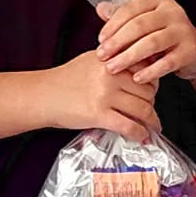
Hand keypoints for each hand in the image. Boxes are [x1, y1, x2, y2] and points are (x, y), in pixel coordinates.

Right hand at [45, 50, 161, 141]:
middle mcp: (110, 75)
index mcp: (111, 59)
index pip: (145, 70)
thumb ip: (115, 63)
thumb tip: (140, 73)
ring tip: (152, 126)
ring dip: (151, 121)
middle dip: (151, 104)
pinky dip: (139, 134)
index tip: (152, 93)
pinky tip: (141, 137)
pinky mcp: (99, 114)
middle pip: (148, 91)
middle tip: (150, 112)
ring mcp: (105, 95)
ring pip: (142, 109)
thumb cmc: (65, 80)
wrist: (43, 95)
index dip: (152, 84)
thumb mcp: (92, 61)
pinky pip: (129, 126)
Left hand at [95, 0, 195, 85]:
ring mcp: (183, 31)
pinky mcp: (190, 50)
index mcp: (158, 0)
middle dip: (118, 42)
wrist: (195, 51)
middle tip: (101, 56)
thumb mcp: (143, 22)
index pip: (131, 8)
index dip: (113, 24)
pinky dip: (150, 71)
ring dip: (129, 57)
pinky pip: (167, 62)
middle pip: (140, 26)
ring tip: (113, 68)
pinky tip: (136, 78)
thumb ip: (122, 16)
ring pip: (152, 43)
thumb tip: (100, 8)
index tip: (100, 40)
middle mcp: (173, 11)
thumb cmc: (162, 35)